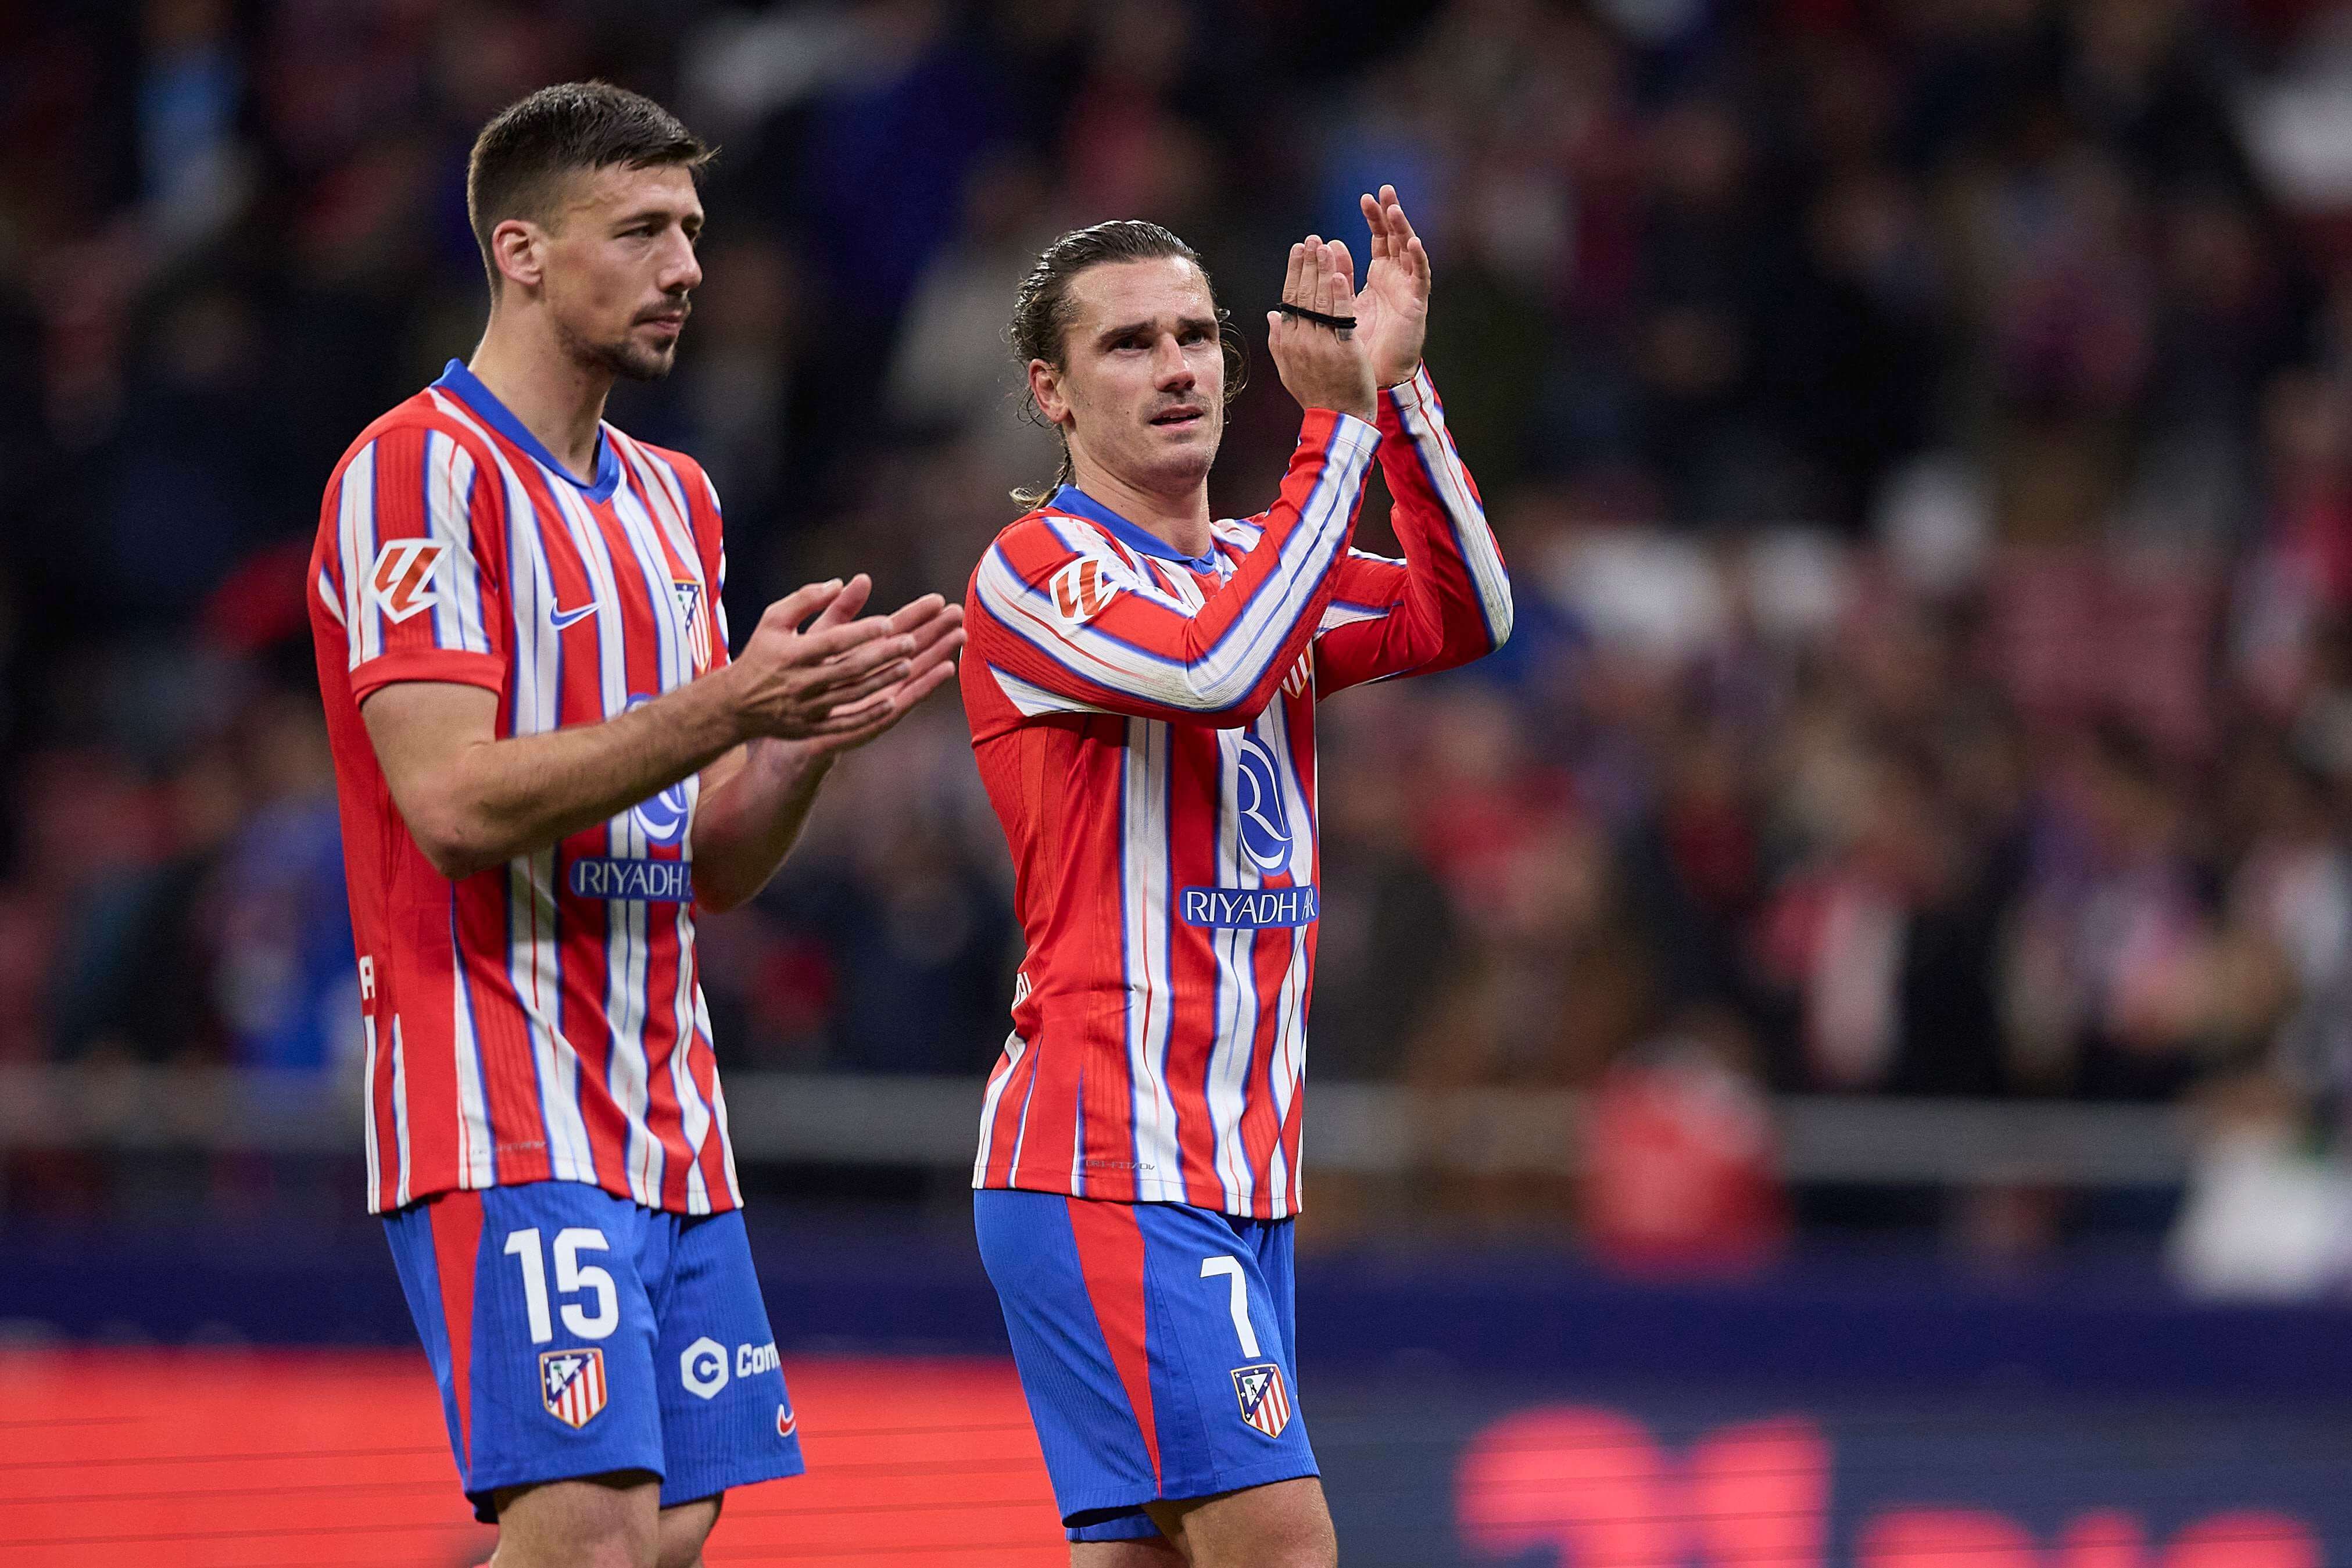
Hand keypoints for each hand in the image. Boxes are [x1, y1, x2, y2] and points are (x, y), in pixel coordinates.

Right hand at [726, 576, 915, 739]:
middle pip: (849, 669)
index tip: (889, 623)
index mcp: (791, 654)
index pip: (833, 641)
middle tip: (911, 643)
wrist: (736, 704)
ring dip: (883, 681)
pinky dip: (869, 715)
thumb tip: (839, 583)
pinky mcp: (811, 728)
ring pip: (852, 696)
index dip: (862, 633)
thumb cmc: (761, 653)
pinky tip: (893, 703)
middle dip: (882, 656)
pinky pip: (845, 724)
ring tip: (908, 665)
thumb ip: (805, 599)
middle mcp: (800, 682)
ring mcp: (807, 709)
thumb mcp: (773, 619)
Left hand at [791, 589, 966, 755]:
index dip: (918, 614)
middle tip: (959, 612)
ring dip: (939, 652)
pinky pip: (909, 698)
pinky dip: (928, 683)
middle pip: (914, 647)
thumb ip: (841, 610)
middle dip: (936, 629)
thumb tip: (861, 578)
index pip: (897, 628)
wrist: (788, 720)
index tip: (938, 599)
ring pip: (918, 669)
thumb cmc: (803, 676)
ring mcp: (883, 694)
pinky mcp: (881, 715)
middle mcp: (879, 672)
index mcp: (866, 651)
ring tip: (960, 636)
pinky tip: (946, 669)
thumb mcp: (821, 638)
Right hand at [1266, 235, 1375, 422]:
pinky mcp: (1345, 351)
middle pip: (1304, 294)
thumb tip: (1273, 314)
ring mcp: (1323, 345)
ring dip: (1322, 270)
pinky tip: (1339, 275)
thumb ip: (1279, 341)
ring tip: (1325, 246)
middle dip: (1308, 263)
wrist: (1338, 419)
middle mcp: (1302, 340)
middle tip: (1312, 239)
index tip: (1298, 249)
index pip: (1290, 298)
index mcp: (1289, 341)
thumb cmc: (1316, 395)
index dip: (1294, 271)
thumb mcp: (1290, 370)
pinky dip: (1339, 296)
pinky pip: (1341, 319)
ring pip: (1321, 301)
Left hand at [1355, 184, 1429, 388]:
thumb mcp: (1343, 302)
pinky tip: (1413, 242)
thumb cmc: (1361, 343)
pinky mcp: (1416, 304)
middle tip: (1385, 189)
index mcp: (1379, 276)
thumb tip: (1330, 244)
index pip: (1378, 238)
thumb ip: (1339, 274)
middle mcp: (1396, 278)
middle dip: (1391, 214)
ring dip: (1403, 229)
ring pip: (1409, 252)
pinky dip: (1418, 259)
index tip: (1365, 197)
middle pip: (1396, 238)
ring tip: (1395, 209)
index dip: (1374, 218)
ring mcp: (1407, 289)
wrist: (1373, 376)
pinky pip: (1420, 277)